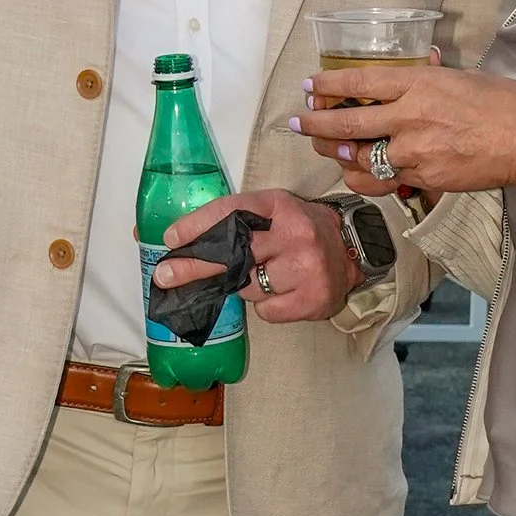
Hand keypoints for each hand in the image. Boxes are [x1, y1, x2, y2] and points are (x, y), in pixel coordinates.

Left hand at [152, 189, 353, 324]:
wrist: (350, 250)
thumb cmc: (297, 231)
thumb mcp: (270, 213)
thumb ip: (232, 223)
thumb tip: (174, 241)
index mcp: (278, 205)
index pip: (232, 212)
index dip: (198, 225)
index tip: (170, 239)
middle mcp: (294, 233)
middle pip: (234, 254)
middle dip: (194, 266)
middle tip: (164, 276)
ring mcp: (306, 267)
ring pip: (248, 287)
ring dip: (245, 286)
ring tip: (266, 275)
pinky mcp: (313, 298)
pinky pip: (266, 310)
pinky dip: (266, 305)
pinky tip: (281, 291)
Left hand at [293, 53, 515, 200]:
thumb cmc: (505, 104)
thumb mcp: (465, 77)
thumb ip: (433, 75)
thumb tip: (421, 64)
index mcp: (420, 83)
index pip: (360, 82)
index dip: (329, 86)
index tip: (310, 86)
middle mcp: (410, 116)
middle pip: (347, 123)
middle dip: (315, 124)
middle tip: (299, 122)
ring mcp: (415, 151)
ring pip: (359, 157)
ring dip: (336, 153)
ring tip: (324, 148)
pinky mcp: (424, 178)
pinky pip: (383, 181)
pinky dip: (365, 177)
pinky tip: (355, 173)